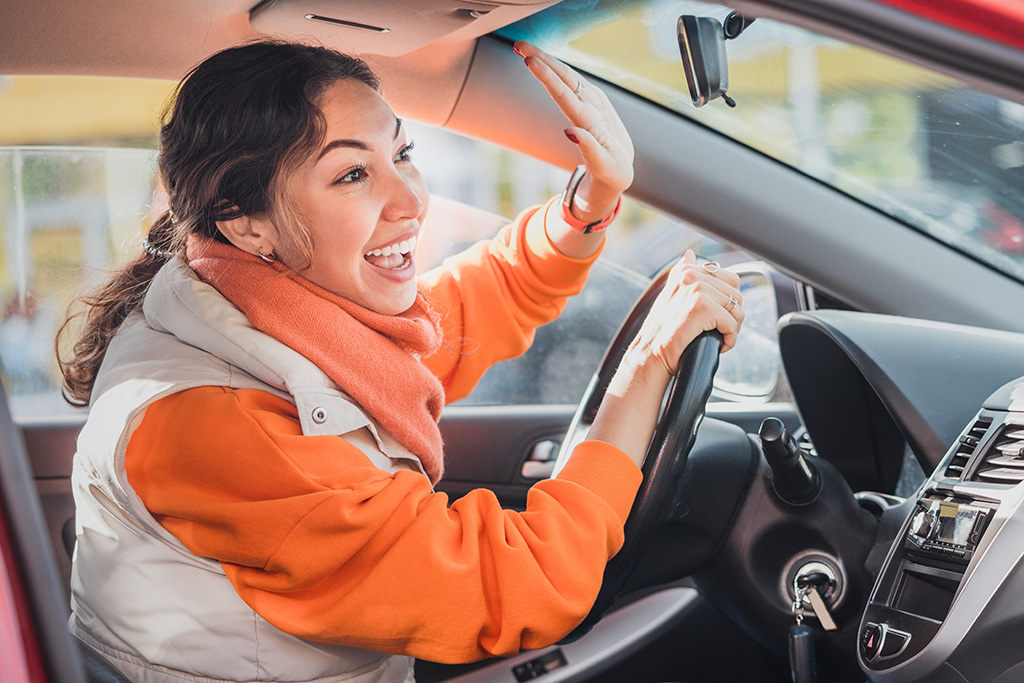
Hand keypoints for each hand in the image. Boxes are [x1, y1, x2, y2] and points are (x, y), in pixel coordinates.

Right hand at [514, 41, 633, 222]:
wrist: (620, 165)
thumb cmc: (612, 168)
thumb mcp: (605, 165)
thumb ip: (590, 148)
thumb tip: (570, 132)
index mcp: (593, 121)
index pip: (566, 95)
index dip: (547, 77)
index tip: (531, 62)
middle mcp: (593, 105)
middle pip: (564, 77)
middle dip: (543, 58)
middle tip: (518, 45)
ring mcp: (592, 99)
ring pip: (566, 74)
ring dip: (546, 59)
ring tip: (523, 48)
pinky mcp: (590, 99)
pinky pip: (569, 79)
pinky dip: (554, 67)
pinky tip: (542, 59)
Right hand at [586, 250, 742, 466]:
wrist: (649, 356)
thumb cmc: (661, 331)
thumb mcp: (671, 296)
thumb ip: (682, 272)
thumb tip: (689, 253)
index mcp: (686, 270)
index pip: (730, 279)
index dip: (729, 302)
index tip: (717, 318)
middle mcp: (691, 275)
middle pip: (737, 294)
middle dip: (733, 317)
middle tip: (719, 332)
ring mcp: (696, 290)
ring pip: (737, 309)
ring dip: (733, 329)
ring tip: (718, 338)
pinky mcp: (701, 307)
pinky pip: (732, 323)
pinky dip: (730, 339)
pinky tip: (718, 345)